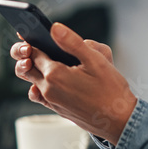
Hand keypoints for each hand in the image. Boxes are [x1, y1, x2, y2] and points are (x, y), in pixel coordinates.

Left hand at [10, 23, 135, 144]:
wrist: (119, 121)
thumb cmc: (111, 90)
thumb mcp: (95, 60)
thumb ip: (72, 42)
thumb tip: (54, 28)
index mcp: (54, 75)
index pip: (34, 52)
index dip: (32, 41)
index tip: (32, 33)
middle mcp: (48, 90)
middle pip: (28, 67)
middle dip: (28, 55)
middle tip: (35, 44)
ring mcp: (51, 102)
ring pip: (33, 81)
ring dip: (34, 70)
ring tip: (45, 60)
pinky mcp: (57, 110)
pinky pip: (40, 95)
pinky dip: (41, 85)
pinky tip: (53, 79)